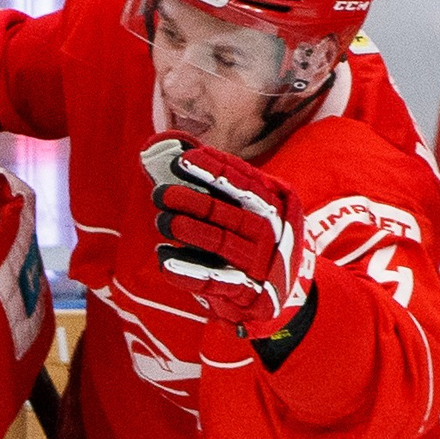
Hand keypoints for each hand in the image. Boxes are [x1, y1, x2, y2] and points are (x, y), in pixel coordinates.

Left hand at [149, 141, 312, 338]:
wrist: (280, 292)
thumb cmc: (248, 236)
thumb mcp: (244, 205)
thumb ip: (209, 179)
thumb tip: (159, 145)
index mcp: (275, 204)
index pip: (247, 183)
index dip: (214, 171)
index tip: (181, 160)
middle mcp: (272, 234)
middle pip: (233, 215)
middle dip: (195, 202)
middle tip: (160, 193)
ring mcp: (260, 264)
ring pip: (223, 245)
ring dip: (190, 231)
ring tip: (163, 221)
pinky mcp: (247, 292)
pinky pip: (215, 281)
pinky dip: (188, 271)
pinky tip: (164, 258)